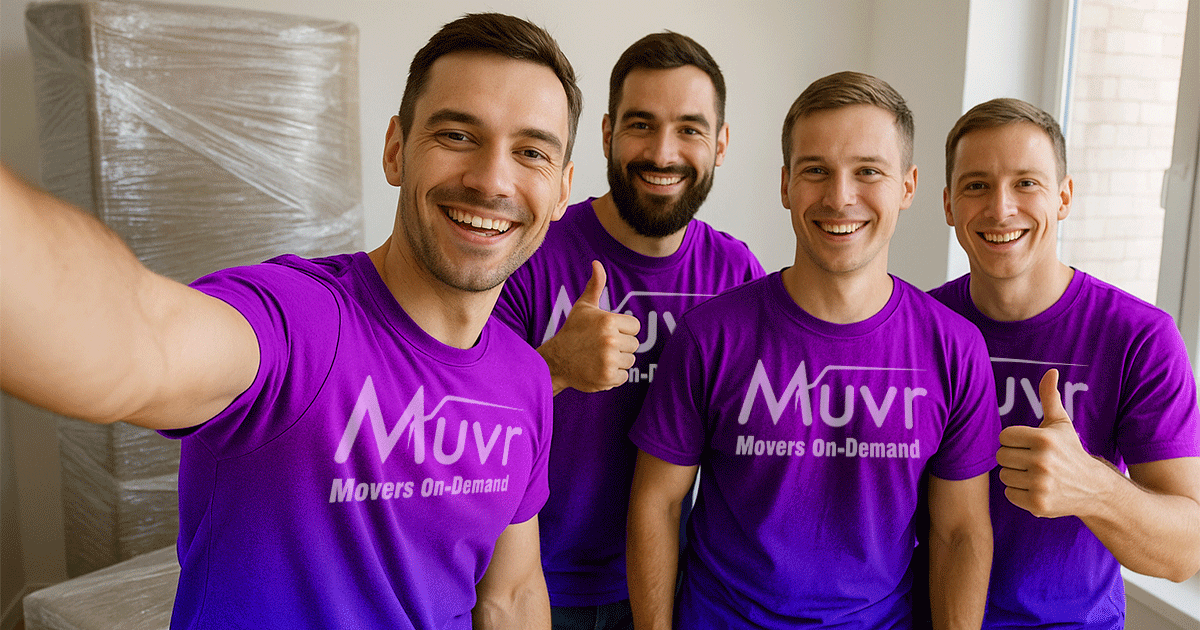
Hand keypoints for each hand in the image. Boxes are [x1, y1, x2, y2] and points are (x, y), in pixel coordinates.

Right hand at [537, 261, 639, 393]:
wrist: (555, 361)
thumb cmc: (572, 332)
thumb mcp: (583, 307)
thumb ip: (595, 285)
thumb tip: (597, 263)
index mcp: (608, 320)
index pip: (635, 327)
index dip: (623, 330)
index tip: (607, 333)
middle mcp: (610, 339)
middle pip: (634, 345)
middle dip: (621, 347)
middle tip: (600, 347)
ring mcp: (609, 360)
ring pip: (630, 361)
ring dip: (617, 362)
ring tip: (598, 358)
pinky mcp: (607, 377)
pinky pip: (624, 377)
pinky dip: (613, 377)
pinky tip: (598, 370)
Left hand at [996, 369, 1107, 517]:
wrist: (1095, 489)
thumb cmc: (1071, 452)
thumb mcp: (1061, 424)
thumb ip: (1050, 398)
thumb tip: (1050, 371)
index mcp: (1044, 438)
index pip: (1004, 436)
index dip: (1015, 440)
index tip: (1030, 445)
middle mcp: (1042, 461)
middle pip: (1001, 456)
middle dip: (1013, 457)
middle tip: (1031, 461)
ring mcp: (1040, 485)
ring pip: (1003, 475)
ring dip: (1016, 475)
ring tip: (1035, 474)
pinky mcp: (1038, 505)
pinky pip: (1009, 494)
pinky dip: (1019, 493)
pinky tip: (1037, 489)